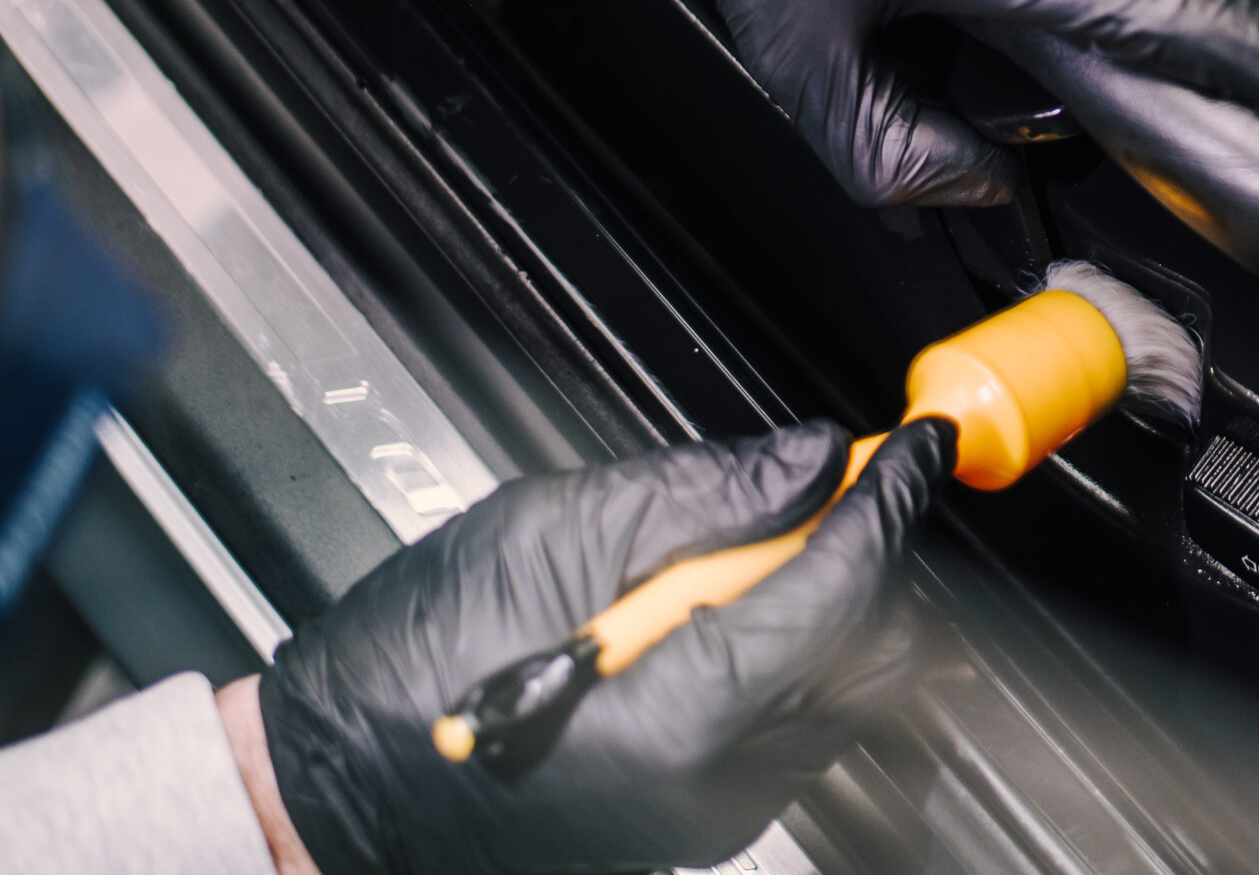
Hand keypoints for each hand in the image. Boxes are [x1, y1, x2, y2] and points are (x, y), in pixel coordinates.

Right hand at [251, 420, 951, 874]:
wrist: (337, 787)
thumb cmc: (411, 669)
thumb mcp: (549, 532)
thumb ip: (702, 492)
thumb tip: (811, 458)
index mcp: (686, 710)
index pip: (847, 588)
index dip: (892, 499)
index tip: (919, 442)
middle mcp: (721, 779)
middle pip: (877, 646)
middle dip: (876, 548)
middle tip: (850, 472)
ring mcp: (720, 809)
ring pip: (854, 689)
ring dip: (845, 598)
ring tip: (777, 534)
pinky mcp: (708, 816)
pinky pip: (806, 726)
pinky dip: (808, 650)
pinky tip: (744, 601)